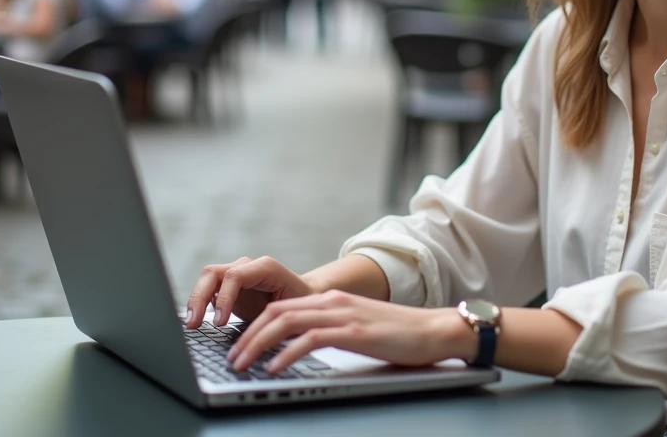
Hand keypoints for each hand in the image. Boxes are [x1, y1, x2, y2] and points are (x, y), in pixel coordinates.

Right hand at [184, 256, 315, 328]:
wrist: (303, 296)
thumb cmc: (301, 303)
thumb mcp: (291, 310)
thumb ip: (273, 319)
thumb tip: (259, 338)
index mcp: (265, 267)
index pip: (235, 276)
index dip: (224, 298)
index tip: (219, 322)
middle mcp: (247, 265)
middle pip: (213, 273)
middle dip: (200, 298)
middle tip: (194, 323)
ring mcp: (236, 273)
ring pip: (207, 279)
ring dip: (196, 300)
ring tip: (191, 324)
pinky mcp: (228, 285)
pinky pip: (208, 289)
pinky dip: (200, 304)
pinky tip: (197, 321)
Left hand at [226, 292, 475, 374]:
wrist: (434, 331)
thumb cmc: (398, 336)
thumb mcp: (357, 329)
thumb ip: (330, 331)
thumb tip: (299, 348)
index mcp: (333, 300)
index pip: (282, 308)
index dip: (255, 326)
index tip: (239, 346)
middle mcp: (334, 302)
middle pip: (277, 312)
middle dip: (248, 336)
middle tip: (232, 358)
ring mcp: (343, 315)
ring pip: (287, 322)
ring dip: (258, 345)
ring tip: (243, 364)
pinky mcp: (354, 332)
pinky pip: (310, 339)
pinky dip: (287, 353)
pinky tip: (275, 367)